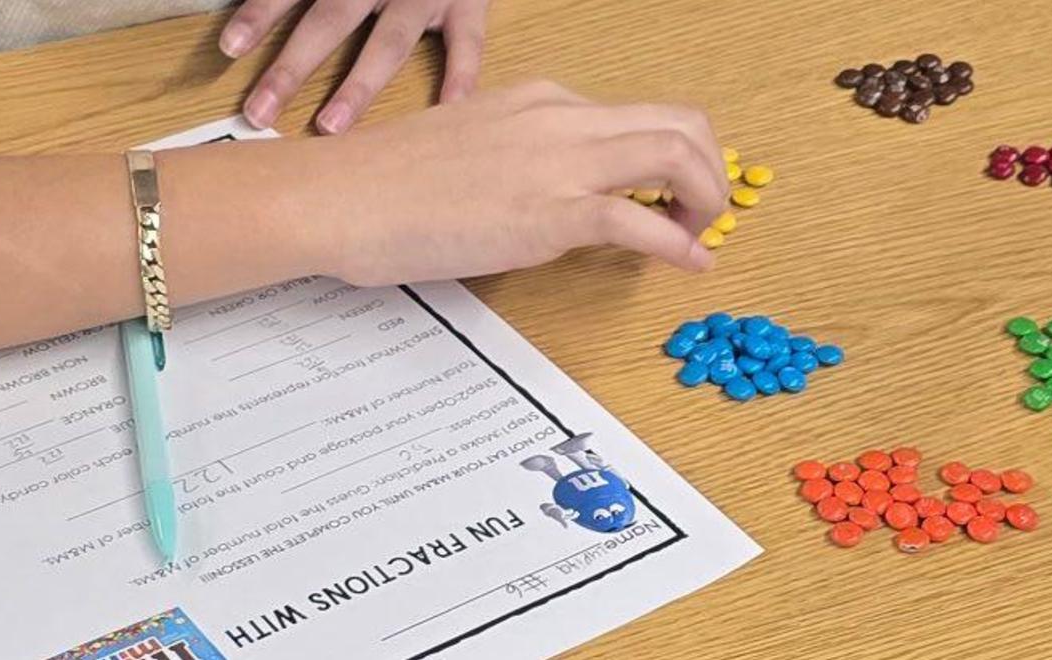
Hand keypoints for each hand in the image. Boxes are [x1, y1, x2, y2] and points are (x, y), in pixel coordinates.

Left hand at [220, 0, 489, 133]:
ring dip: (358, 86)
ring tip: (329, 127)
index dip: (260, 14)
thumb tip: (252, 10)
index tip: (230, 47)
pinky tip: (445, 112)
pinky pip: (466, 44)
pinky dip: (460, 78)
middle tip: (260, 111)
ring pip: (389, 42)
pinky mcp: (468, 2)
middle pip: (330, 20)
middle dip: (293, 67)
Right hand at [267, 80, 727, 283]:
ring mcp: (559, 162)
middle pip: (680, 121)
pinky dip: (681, 244)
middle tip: (701, 214)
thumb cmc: (387, 183)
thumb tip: (550, 195)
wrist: (342, 196)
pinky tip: (688, 265)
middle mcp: (561, 119)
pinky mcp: (550, 212)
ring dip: (704, 198)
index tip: (673, 193)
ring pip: (677, 153)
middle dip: (709, 168)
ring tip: (698, 236)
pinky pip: (642, 221)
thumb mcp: (471, 149)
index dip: (672, 155)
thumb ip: (521, 161)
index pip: (636, 114)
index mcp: (541, 101)